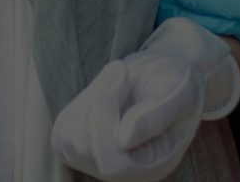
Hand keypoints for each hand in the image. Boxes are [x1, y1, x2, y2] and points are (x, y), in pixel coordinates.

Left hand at [50, 18, 239, 181]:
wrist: (166, 74)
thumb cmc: (177, 82)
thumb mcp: (178, 93)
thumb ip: (157, 116)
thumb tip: (124, 140)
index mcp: (153, 164)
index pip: (112, 163)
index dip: (104, 123)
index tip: (118, 75)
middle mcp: (125, 171)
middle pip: (84, 149)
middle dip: (95, 103)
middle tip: (120, 69)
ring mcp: (101, 161)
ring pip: (68, 139)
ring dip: (87, 99)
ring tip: (116, 77)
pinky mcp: (82, 147)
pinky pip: (61, 131)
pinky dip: (76, 105)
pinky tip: (101, 92)